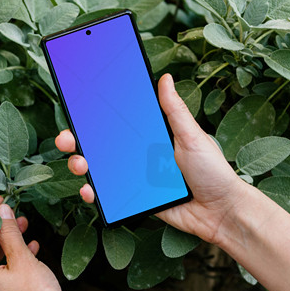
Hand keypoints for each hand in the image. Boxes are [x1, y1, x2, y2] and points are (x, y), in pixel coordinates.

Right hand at [55, 72, 247, 244]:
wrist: (221, 212)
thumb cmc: (213, 172)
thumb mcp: (192, 136)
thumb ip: (174, 111)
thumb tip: (165, 78)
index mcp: (153, 135)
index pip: (120, 121)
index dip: (96, 115)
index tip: (77, 107)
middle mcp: (141, 155)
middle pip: (102, 145)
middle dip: (79, 140)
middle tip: (67, 138)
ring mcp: (136, 179)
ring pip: (101, 170)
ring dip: (82, 165)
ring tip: (79, 164)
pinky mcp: (136, 201)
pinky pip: (110, 196)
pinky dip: (95, 194)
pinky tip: (89, 190)